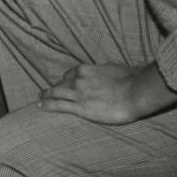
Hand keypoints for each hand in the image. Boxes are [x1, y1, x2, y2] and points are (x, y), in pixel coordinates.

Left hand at [38, 63, 176, 123]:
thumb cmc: (132, 79)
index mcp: (86, 70)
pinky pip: (59, 105)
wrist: (136, 93)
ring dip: (46, 96)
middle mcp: (78, 80)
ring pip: (55, 93)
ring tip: (40, 100)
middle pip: (61, 84)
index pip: (70, 75)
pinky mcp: (80, 108)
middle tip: (46, 92)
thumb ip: (105, 71)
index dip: (65, 81)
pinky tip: (41, 106)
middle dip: (53, 88)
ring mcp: (78, 94)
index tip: (63, 84)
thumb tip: (107, 71)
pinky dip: (48, 105)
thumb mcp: (115, 68)